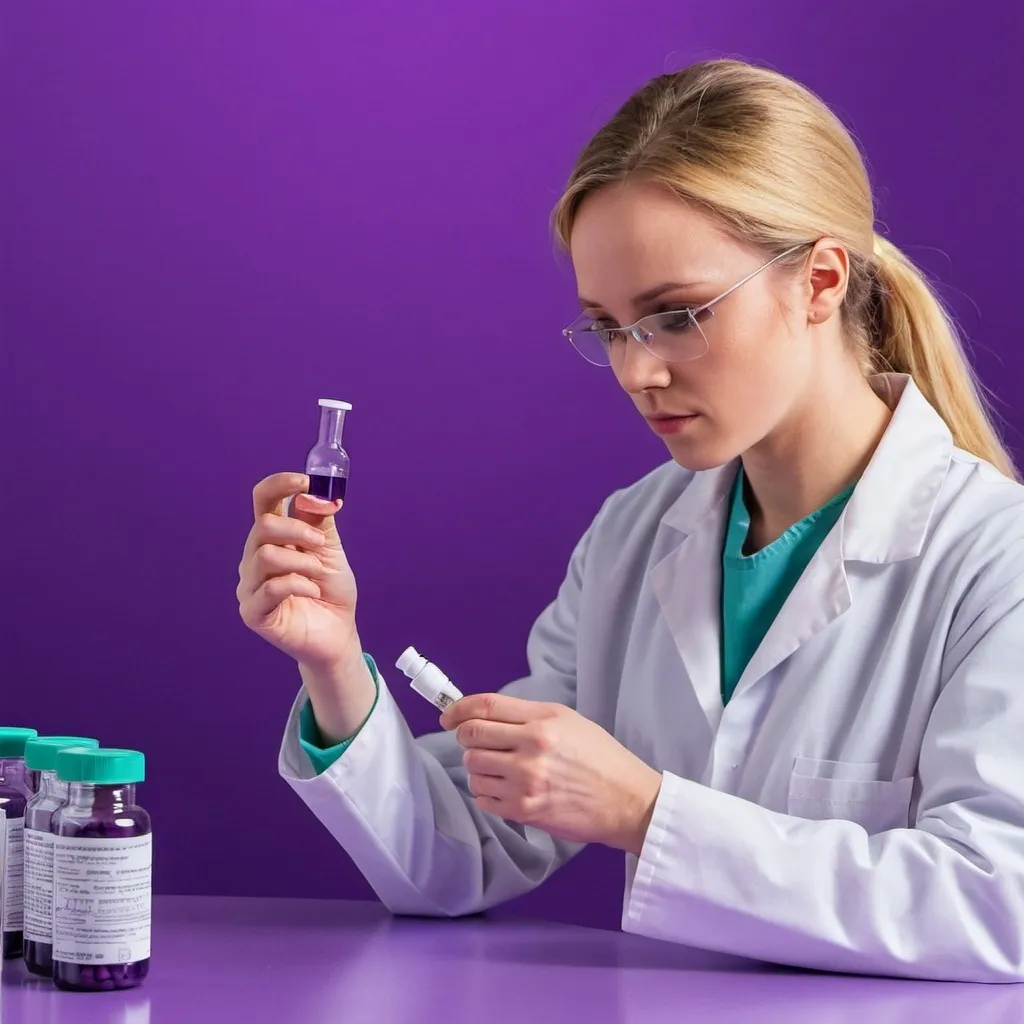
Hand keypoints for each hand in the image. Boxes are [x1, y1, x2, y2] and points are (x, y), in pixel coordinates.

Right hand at [237, 472, 359, 670]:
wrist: (338, 632)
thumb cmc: (331, 590)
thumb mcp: (330, 549)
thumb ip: (320, 521)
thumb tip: (314, 493)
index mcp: (273, 537)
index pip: (263, 500)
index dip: (279, 485)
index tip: (304, 480)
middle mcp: (255, 557)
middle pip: (263, 526)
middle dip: (298, 530)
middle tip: (320, 545)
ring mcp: (250, 585)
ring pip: (266, 556)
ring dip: (302, 561)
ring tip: (318, 574)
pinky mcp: (252, 613)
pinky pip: (269, 589)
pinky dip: (298, 585)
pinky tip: (312, 592)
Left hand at [440, 694, 662, 854]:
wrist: (625, 800)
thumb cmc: (599, 757)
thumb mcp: (567, 720)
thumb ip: (525, 715)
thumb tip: (482, 716)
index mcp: (543, 720)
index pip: (485, 706)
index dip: (458, 709)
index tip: (447, 716)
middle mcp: (532, 748)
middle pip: (471, 737)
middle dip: (468, 739)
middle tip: (479, 744)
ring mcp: (526, 781)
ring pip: (473, 769)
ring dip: (479, 768)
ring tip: (500, 769)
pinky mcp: (524, 810)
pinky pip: (483, 798)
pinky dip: (488, 793)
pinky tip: (507, 789)